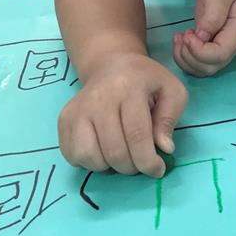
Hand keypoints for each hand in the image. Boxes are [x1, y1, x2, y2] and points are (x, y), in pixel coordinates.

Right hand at [58, 53, 187, 176]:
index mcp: (128, 87)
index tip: (158, 170)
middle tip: (141, 163)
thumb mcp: (171, 90)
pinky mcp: (64, 120)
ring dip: (110, 167)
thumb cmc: (144, 81)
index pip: (137, 135)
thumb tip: (164, 148)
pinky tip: (103, 149)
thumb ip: (170, 118)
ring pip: (90, 157)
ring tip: (122, 155)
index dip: (148, 161)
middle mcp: (98, 97)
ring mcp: (78, 109)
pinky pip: (73, 156)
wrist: (111, 65)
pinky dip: (90, 162)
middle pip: (114, 151)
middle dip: (132, 167)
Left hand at [173, 0, 235, 76]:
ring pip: (203, 69)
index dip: (200, 51)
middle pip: (211, 67)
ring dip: (185, 59)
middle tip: (182, 35)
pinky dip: (184, 56)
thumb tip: (202, 37)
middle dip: (190, 57)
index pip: (220, 55)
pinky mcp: (210, 43)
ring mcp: (221, 44)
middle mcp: (231, 43)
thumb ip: (213, 14)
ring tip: (179, 36)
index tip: (188, 33)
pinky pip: (197, 61)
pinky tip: (181, 37)